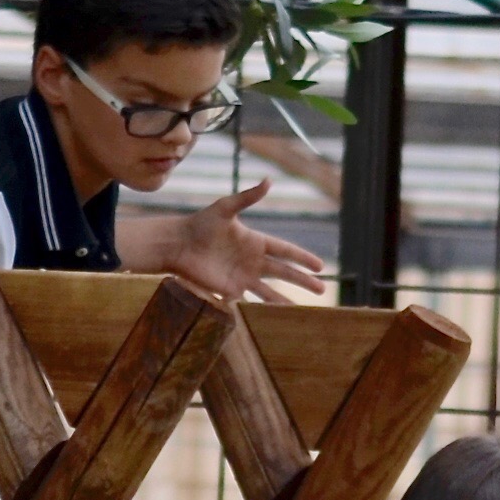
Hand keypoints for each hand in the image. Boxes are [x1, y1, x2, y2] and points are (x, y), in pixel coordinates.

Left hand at [170, 178, 324, 303]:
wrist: (178, 244)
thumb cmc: (200, 224)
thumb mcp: (225, 208)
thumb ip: (248, 197)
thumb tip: (269, 180)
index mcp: (256, 241)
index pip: (285, 250)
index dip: (302, 258)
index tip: (320, 265)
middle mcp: (253, 261)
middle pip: (284, 273)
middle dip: (303, 281)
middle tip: (322, 289)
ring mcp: (242, 277)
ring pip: (270, 291)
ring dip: (286, 300)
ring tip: (302, 309)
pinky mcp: (230, 291)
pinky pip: (250, 302)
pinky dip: (262, 311)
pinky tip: (273, 318)